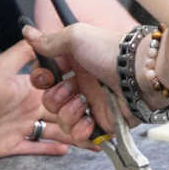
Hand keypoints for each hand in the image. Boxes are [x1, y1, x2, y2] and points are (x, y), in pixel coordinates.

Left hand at [0, 40, 94, 158]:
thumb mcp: (2, 67)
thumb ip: (22, 52)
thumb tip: (38, 33)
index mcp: (30, 90)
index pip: (60, 90)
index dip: (76, 93)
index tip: (96, 94)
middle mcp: (29, 108)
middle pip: (62, 113)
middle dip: (81, 116)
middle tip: (101, 122)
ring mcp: (22, 127)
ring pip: (55, 131)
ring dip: (74, 135)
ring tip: (93, 140)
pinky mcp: (14, 145)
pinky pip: (37, 147)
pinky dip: (52, 148)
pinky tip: (68, 149)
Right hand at [23, 20, 132, 136]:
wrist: (140, 74)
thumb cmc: (110, 51)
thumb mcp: (75, 37)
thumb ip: (49, 40)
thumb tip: (28, 33)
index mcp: (74, 64)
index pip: (46, 78)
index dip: (40, 81)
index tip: (45, 78)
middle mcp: (82, 85)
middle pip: (50, 102)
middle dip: (54, 98)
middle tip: (70, 90)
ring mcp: (92, 105)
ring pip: (62, 120)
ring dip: (67, 114)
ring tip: (83, 104)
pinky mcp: (103, 124)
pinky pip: (80, 136)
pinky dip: (80, 131)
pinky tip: (89, 120)